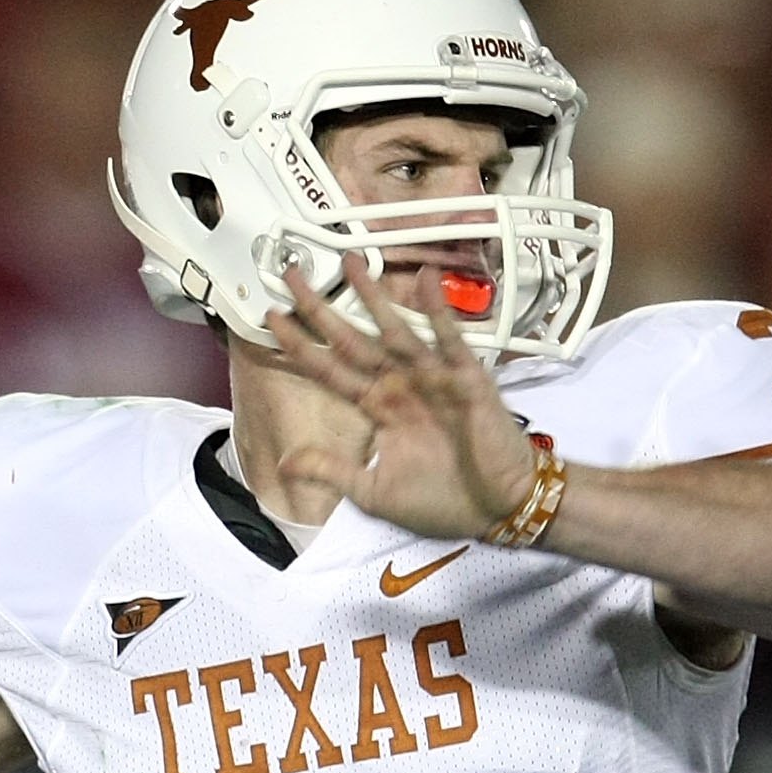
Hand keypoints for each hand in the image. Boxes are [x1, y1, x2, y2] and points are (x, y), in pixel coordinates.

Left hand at [262, 255, 538, 541]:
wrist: (498, 510)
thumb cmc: (443, 501)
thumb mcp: (374, 493)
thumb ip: (332, 471)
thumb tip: (284, 464)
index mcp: (378, 408)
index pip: (330, 369)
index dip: (301, 345)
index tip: (273, 317)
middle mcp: (399, 385)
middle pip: (352, 340)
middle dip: (322, 308)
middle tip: (292, 273)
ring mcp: (431, 377)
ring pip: (394, 330)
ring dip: (373, 296)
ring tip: (349, 262)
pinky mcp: (465, 378)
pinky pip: (448, 339)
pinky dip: (437, 310)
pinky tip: (422, 280)